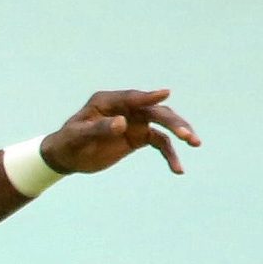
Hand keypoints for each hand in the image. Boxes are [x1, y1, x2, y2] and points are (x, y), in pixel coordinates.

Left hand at [41, 89, 200, 176]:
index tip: (165, 94)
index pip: (132, 98)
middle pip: (154, 112)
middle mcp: (126, 108)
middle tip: (187, 134)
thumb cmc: (69, 142)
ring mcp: (136, 122)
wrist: (68, 156)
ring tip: (194, 143)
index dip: (149, 97)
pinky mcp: (139, 137)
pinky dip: (170, 154)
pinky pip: (160, 143)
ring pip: (163, 126)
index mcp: (108, 101)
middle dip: (173, 121)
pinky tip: (178, 169)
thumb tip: (122, 123)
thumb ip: (99, 129)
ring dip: (179, 133)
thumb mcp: (79, 136)